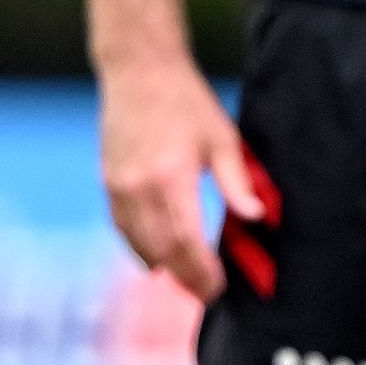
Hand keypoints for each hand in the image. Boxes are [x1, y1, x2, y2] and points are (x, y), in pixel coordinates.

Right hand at [97, 54, 259, 301]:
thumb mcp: (222, 138)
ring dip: (162, 266)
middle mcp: (139, 187)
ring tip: (186, 280)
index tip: (219, 288)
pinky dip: (139, 248)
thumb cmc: (186, 101)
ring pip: (138, 244)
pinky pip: (122, 227)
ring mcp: (118, 185)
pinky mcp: (108, 180)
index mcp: (171, 178)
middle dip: (185, 277)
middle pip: (161, 251)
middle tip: (207, 293)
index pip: (186, 242)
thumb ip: (238, 182)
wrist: (138, 70)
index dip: (203, 272)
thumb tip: (257, 218)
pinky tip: (156, 258)